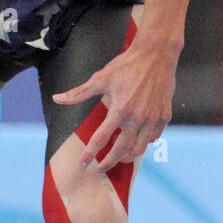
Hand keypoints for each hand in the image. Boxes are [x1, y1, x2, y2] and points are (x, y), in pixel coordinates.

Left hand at [50, 42, 175, 172]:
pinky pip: (154, 137)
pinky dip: (144, 143)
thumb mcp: (101, 77)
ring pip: (140, 148)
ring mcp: (153, 118)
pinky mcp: (164, 116)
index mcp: (120, 109)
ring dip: (127, 156)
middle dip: (109, 162)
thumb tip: (58, 99)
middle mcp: (138, 117)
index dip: (89, 155)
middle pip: (121, 150)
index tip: (82, 165)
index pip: (101, 139)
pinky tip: (137, 140)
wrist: (157, 54)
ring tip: (119, 156)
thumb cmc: (128, 64)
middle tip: (100, 168)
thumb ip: (79, 93)